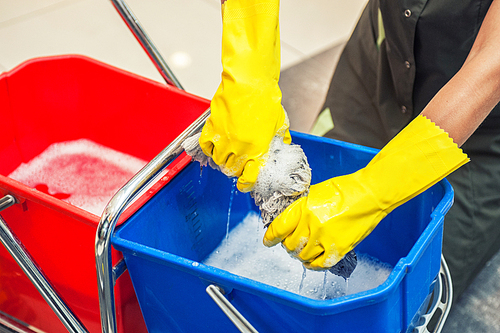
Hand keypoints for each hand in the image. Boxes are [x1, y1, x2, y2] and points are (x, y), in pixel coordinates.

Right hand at [199, 0, 290, 192]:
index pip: (249, 178)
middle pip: (231, 170)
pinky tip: (215, 145)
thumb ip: (279, 138)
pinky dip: (209, 148)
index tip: (245, 182)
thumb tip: (280, 146)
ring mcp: (224, 139)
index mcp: (257, 149)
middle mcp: (239, 148)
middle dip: (234, 169)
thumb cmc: (265, 99)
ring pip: (217, 160)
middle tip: (237, 163)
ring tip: (226, 153)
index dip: (246, 183)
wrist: (249, 83)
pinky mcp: (212, 128)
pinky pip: (206, 146)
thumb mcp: (279, 123)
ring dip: (222, 159)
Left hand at [264, 115, 468, 269]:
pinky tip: (311, 260)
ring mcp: (325, 238)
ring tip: (303, 250)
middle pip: (289, 244)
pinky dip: (312, 265)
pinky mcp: (338, 248)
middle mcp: (311, 224)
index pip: (279, 227)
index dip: (271, 237)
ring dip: (300, 255)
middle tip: (291, 243)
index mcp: (304, 207)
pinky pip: (319, 264)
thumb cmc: (345, 190)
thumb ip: (301, 209)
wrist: (370, 194)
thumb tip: (289, 222)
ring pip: (302, 256)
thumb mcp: (315, 194)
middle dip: (287, 245)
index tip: (268, 241)